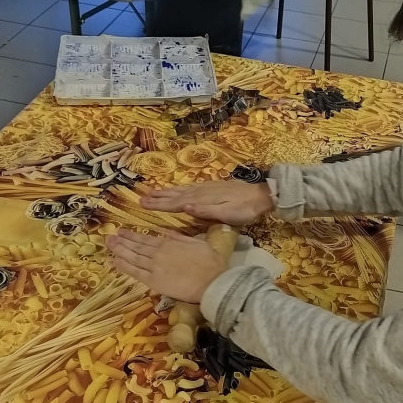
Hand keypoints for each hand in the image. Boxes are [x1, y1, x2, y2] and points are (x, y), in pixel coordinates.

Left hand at [107, 230, 225, 302]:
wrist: (211, 282)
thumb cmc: (210, 263)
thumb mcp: (197, 243)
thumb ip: (181, 238)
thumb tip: (168, 233)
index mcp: (169, 243)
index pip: (146, 239)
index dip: (132, 235)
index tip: (121, 231)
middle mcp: (158, 253)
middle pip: (136, 246)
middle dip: (121, 241)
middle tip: (109, 237)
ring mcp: (154, 267)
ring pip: (133, 257)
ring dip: (119, 250)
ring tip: (109, 245)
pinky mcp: (154, 281)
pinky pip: (136, 272)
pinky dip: (124, 266)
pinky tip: (115, 261)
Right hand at [139, 182, 272, 223]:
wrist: (261, 196)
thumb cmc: (244, 210)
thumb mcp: (226, 214)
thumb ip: (204, 211)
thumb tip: (184, 207)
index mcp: (201, 200)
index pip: (176, 203)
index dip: (159, 205)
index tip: (143, 204)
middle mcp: (200, 192)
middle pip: (174, 195)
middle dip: (158, 198)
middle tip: (141, 199)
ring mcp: (205, 188)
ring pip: (180, 190)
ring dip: (165, 192)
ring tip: (151, 192)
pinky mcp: (211, 187)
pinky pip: (188, 188)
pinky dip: (178, 189)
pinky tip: (176, 191)